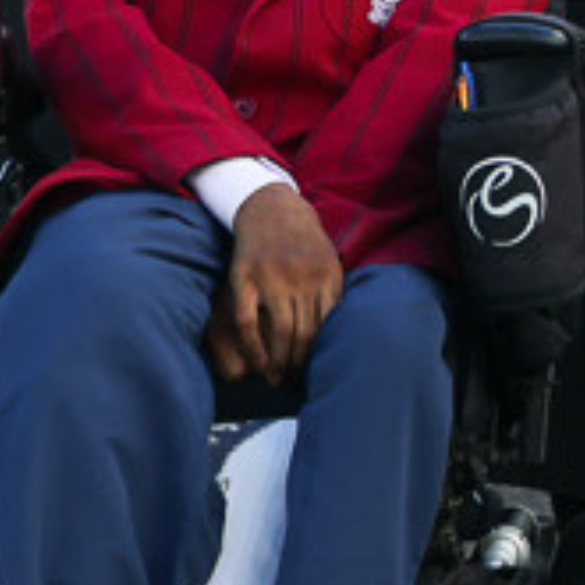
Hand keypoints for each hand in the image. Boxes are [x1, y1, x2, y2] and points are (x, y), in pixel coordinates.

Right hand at [211, 180, 344, 381]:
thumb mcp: (328, 258)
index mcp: (326, 274)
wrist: (270, 205)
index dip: (321, 351)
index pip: (327, 325)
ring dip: (278, 361)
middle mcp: (301, 277)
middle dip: (299, 362)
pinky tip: (256, 362)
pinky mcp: (244, 278)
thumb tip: (339, 330)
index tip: (316, 368)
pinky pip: (247, 321)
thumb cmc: (302, 238)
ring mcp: (271, 277)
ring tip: (276, 377)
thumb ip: (333, 291)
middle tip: (294, 379)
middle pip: (304, 333)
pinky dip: (252, 346)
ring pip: (279, 331)